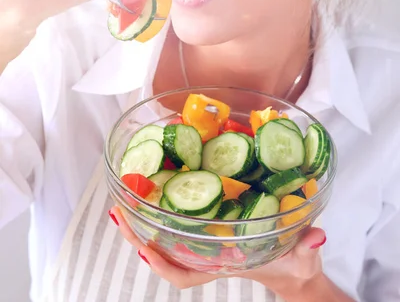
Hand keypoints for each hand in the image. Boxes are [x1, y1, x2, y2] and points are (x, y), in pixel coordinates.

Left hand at [110, 205, 326, 298]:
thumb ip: (308, 246)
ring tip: (124, 198)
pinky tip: (158, 183)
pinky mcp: (216, 222)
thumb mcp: (304, 256)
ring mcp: (211, 238)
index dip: (166, 266)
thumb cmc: (297, 264)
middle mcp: (212, 251)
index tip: (146, 252)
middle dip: (141, 237)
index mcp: (227, 262)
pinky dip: (169, 203)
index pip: (189, 274)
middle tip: (118, 213)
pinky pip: (186, 216)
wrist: (296, 267)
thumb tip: (317, 236)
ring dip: (146, 219)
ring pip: (171, 235)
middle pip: (168, 252)